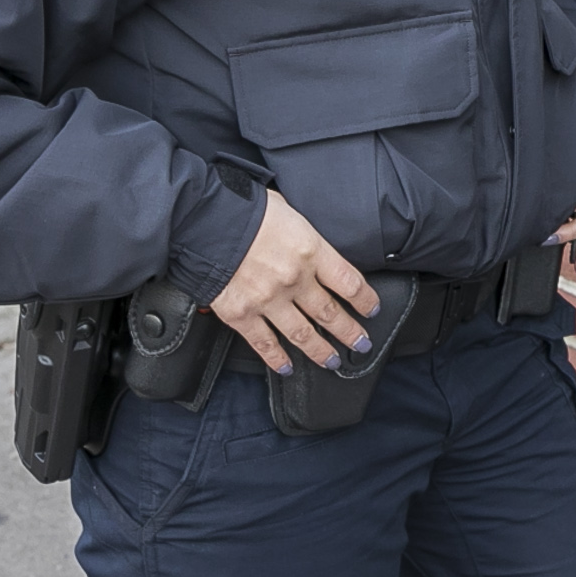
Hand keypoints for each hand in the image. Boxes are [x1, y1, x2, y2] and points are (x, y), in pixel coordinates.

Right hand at [210, 190, 380, 372]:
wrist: (204, 221)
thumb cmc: (245, 210)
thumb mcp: (289, 211)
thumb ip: (305, 236)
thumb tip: (314, 247)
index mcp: (311, 251)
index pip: (350, 283)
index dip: (365, 299)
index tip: (371, 309)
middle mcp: (294, 279)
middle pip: (330, 313)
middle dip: (350, 332)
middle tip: (361, 344)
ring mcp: (268, 300)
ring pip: (302, 334)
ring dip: (320, 351)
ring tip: (332, 361)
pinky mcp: (241, 314)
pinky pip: (264, 343)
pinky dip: (277, 358)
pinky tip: (287, 367)